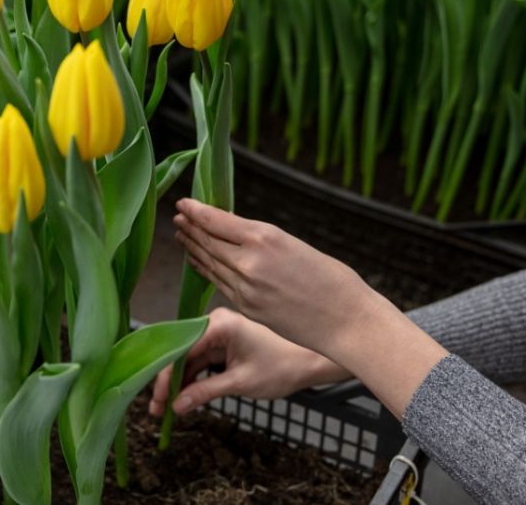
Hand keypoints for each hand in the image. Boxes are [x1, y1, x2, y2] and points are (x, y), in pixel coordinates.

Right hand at [148, 308, 348, 416]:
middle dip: (169, 382)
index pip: (181, 349)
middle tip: (157, 409)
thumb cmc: (281, 367)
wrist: (309, 363)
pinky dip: (193, 379)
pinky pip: (201, 361)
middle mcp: (214, 324)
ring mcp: (218, 333)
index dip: (166, 376)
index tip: (157, 400)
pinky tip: (184, 398)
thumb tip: (177, 406)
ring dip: (179, 383)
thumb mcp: (240, 383)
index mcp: (218, 325)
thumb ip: (206, 392)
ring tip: (167, 409)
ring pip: (189, 360)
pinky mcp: (224, 344)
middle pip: (181, 354)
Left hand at [173, 198, 448, 419]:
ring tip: (181, 235)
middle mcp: (249, 261)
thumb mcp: (295, 246)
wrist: (348, 322)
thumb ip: (264, 242)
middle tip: (178, 217)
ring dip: (193, 247)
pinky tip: (198, 262)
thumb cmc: (333, 280)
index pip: (217, 220)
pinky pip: (219, 283)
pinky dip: (205, 270)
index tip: (183, 203)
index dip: (196, 211)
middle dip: (190, 227)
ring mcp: (245, 288)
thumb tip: (239, 237)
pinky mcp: (247, 308)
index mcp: (265, 237)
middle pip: (208, 240)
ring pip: (210, 262)